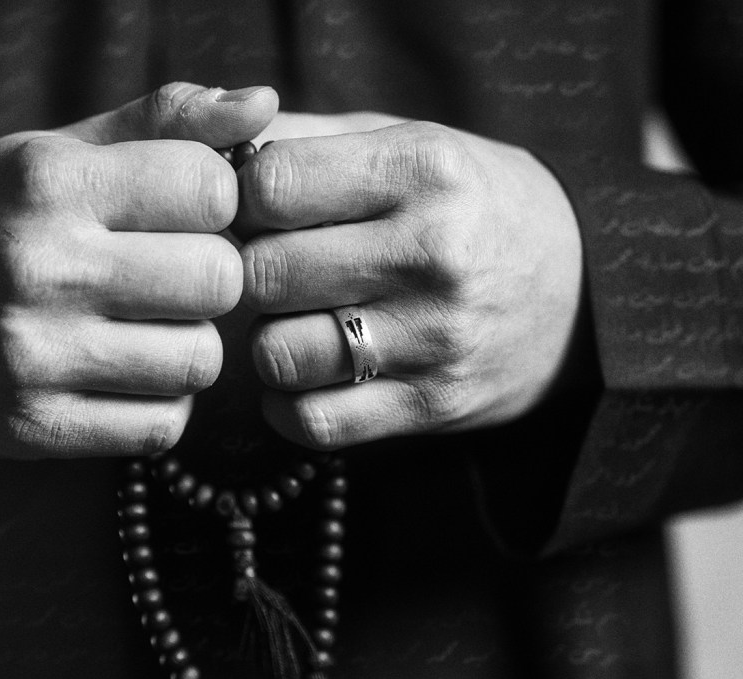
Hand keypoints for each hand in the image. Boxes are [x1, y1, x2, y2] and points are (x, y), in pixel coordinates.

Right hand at [0, 82, 277, 458]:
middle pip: (219, 280)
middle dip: (211, 279)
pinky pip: (165, 425)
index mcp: (45, 183)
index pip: (212, 189)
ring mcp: (34, 358)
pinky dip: (161, 404)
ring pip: (200, 361)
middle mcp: (36, 269)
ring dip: (188, 347)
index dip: (216, 204)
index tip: (182, 216)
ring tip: (143, 331)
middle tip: (171, 281)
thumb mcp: (65, 155)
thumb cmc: (6, 227)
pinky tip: (122, 380)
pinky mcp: (40, 428)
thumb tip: (263, 103)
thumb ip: (165, 123)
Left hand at [234, 118, 586, 449]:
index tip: (258, 216)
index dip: (242, 204)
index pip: (270, 187)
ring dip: (268, 344)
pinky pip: (312, 422)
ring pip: (278, 355)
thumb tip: (217, 155)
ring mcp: (434, 338)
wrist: (577, 293)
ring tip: (295, 325)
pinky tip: (303, 378)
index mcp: (423, 169)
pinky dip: (287, 405)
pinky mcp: (430, 405)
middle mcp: (432, 253)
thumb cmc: (469, 208)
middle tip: (273, 275)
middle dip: (249, 277)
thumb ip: (312, 141)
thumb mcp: (412, 146)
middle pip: (264, 274)